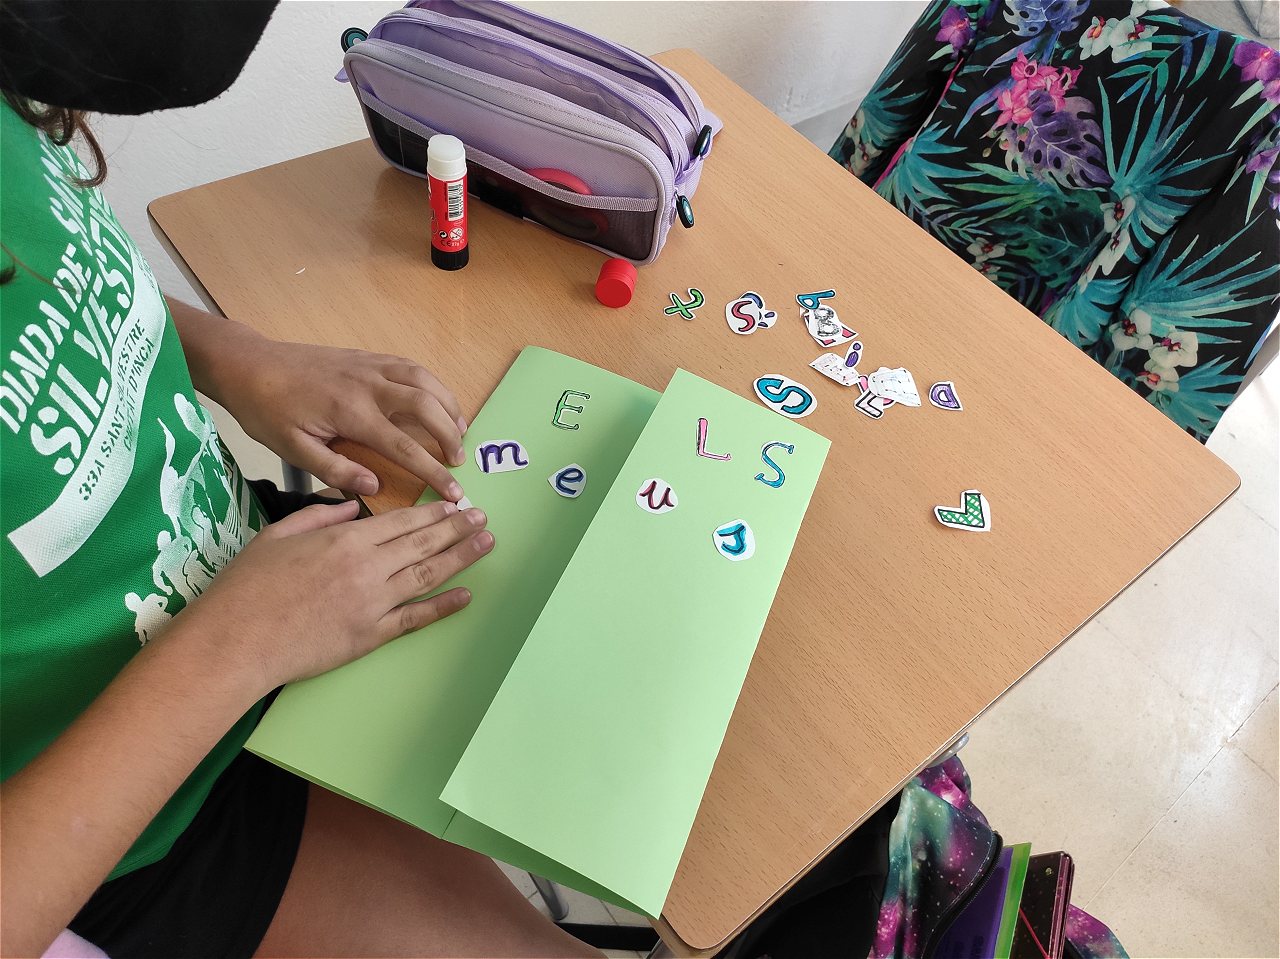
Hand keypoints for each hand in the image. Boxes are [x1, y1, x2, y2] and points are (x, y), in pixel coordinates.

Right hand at [175, 500, 492, 692]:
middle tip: (482, 519)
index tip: (454, 505)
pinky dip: (444, 607)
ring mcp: (372, 603)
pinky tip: (467, 595)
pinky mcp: (370, 636)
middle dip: (457, 529)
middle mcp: (366, 567)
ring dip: (461, 558)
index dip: (432, 513)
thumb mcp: (278, 534)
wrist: (236, 641)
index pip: (401, 521)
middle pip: (422, 543)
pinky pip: (416, 618)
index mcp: (344, 539)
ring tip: (486, 544)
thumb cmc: (248, 588)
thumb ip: (320, 514)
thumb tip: (354, 506)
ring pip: (428, 575)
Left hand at [229, 339, 468, 499]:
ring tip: (459, 430)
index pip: (404, 446)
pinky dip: (432, 384)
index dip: (434, 471)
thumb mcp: (292, 449)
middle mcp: (368, 385)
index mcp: (350, 413)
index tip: (454, 492)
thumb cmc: (266, 411)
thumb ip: (335, 469)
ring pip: (425, 379)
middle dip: (450, 435)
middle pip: (427, 406)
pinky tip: (436, 401)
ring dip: (449, 405)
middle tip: (459, 460)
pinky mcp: (366, 357)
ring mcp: (369, 366)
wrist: (248, 365)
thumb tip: (375, 485)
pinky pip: (411, 366)